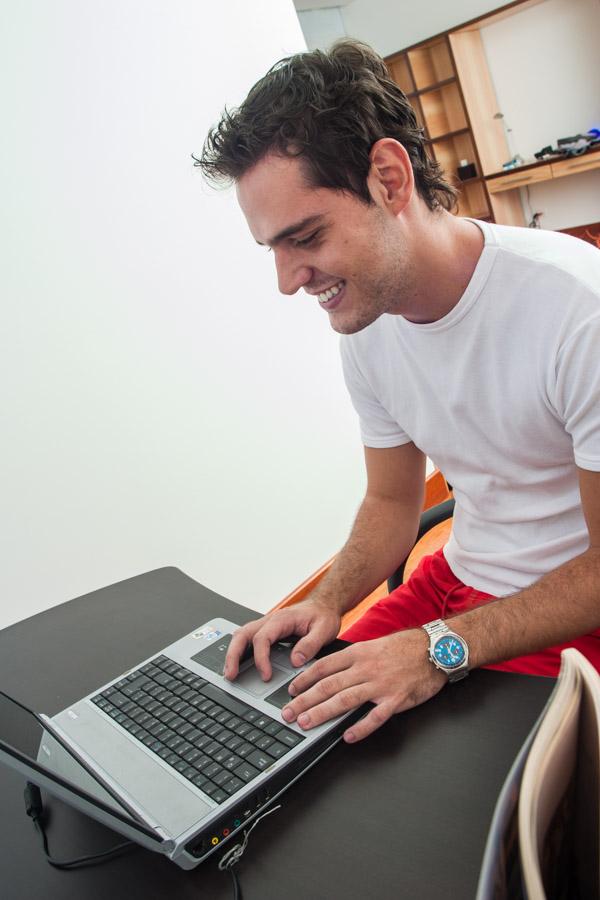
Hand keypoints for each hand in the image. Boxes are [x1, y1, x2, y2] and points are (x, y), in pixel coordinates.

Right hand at [224, 598, 341, 681]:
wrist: (324, 605)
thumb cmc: (322, 615)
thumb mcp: (324, 629)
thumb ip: (310, 645)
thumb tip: (295, 661)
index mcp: (282, 619)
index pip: (262, 638)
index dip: (260, 658)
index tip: (266, 675)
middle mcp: (270, 620)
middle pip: (243, 634)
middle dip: (233, 655)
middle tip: (230, 674)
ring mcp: (266, 625)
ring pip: (241, 636)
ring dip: (233, 653)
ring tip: (230, 673)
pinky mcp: (267, 631)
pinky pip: (248, 639)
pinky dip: (240, 652)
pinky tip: (239, 665)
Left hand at [281, 629, 446, 742]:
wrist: (435, 648)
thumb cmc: (404, 648)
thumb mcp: (373, 645)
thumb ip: (352, 659)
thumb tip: (328, 671)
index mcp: (358, 653)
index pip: (323, 667)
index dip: (304, 680)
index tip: (290, 691)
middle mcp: (366, 668)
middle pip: (328, 686)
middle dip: (305, 700)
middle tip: (289, 712)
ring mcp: (381, 685)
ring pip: (345, 700)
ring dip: (323, 713)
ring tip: (307, 723)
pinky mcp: (397, 699)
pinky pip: (375, 717)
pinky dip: (360, 728)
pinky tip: (347, 737)